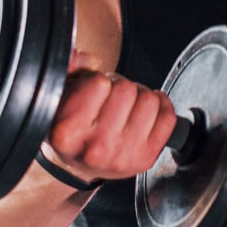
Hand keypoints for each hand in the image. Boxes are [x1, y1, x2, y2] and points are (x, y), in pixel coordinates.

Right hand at [40, 48, 178, 183]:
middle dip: (119, 86)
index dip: (96, 79)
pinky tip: (144, 110)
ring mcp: (123, 155)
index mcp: (68, 132)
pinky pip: (168, 117)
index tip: (93, 88)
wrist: (77, 167)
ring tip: (126, 106)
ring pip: (149, 100)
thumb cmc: (70, 128)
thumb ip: (67, 68)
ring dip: (140, 96)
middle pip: (126, 89)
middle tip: (110, 97)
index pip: (98, 84)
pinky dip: (161, 107)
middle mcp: (96, 148)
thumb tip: (89, 59)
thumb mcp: (58, 98)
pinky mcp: (145, 158)